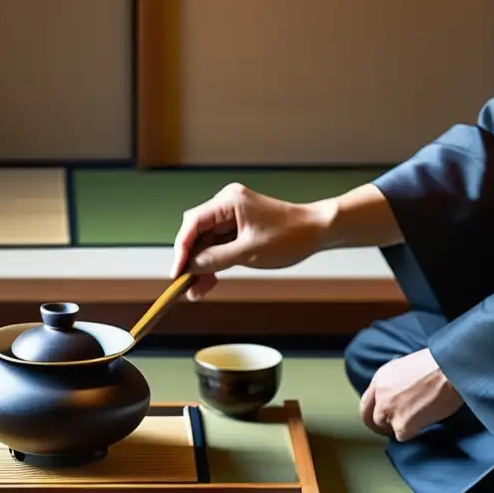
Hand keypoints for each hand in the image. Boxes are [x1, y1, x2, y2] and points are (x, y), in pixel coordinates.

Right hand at [170, 183, 331, 299]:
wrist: (317, 232)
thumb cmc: (289, 236)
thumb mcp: (248, 252)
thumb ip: (215, 259)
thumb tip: (190, 267)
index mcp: (229, 201)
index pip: (193, 223)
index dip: (181, 249)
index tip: (177, 271)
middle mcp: (227, 205)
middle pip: (196, 233)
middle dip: (190, 260)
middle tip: (184, 284)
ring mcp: (233, 217)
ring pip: (206, 243)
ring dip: (201, 266)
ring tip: (195, 291)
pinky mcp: (239, 229)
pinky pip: (219, 247)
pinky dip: (213, 264)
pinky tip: (206, 283)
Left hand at [359, 348, 462, 441]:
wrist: (452, 369)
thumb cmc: (440, 365)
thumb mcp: (408, 367)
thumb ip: (396, 383)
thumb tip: (399, 396)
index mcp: (381, 378)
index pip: (367, 402)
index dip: (373, 413)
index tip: (381, 420)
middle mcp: (380, 394)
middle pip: (372, 419)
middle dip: (382, 426)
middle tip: (395, 429)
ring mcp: (389, 410)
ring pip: (387, 428)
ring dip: (401, 428)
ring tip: (418, 421)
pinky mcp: (401, 424)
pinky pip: (402, 436)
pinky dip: (414, 432)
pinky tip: (425, 422)